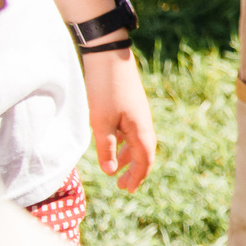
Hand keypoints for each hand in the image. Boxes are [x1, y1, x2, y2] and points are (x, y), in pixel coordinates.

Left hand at [81, 48, 155, 191]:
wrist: (108, 55)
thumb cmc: (105, 89)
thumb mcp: (101, 121)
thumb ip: (106, 147)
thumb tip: (111, 171)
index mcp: (140, 128)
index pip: (144, 158)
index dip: (138, 175)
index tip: (128, 190)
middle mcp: (142, 121)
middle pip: (143, 151)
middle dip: (134, 170)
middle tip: (123, 186)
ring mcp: (136, 112)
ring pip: (135, 141)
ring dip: (127, 156)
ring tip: (116, 168)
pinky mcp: (129, 104)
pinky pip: (129, 130)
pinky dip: (122, 142)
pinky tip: (112, 143)